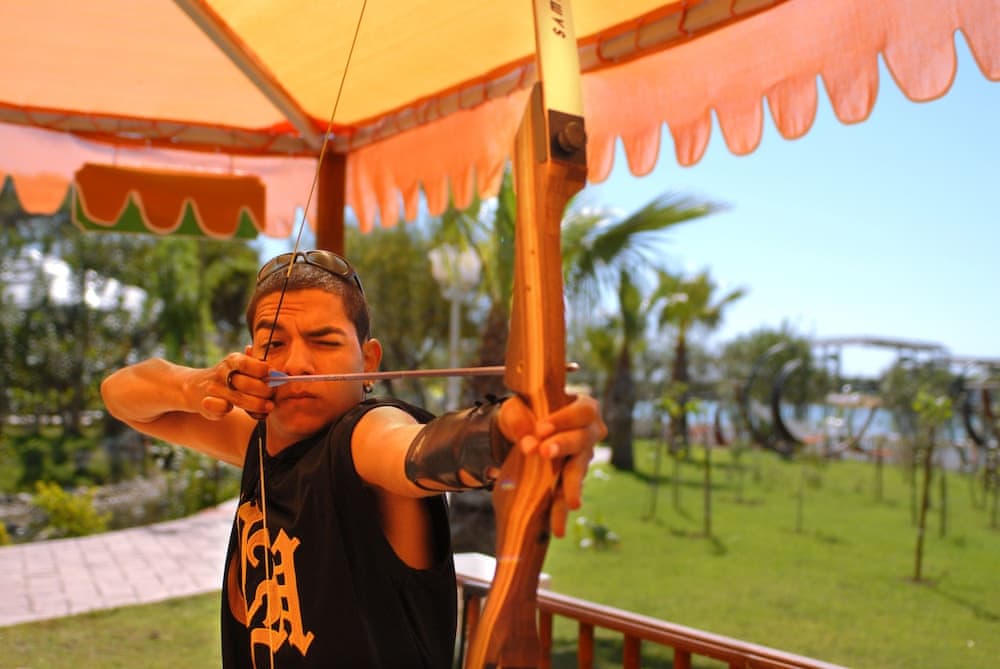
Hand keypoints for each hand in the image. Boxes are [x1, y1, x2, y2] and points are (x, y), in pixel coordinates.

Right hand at [197, 353, 274, 419]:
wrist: (195, 387)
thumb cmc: (228, 377)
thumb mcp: (240, 366)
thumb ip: (257, 367)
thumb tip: (276, 372)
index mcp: (231, 361)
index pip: (246, 363)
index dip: (262, 370)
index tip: (272, 376)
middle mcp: (221, 374)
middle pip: (246, 383)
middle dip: (264, 391)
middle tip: (272, 396)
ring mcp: (213, 390)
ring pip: (239, 399)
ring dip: (257, 405)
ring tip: (268, 407)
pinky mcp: (208, 405)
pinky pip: (222, 409)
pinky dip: (237, 411)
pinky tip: (248, 413)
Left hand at [497, 394, 606, 536]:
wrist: (518, 435)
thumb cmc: (524, 414)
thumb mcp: (515, 409)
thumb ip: (518, 419)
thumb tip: (527, 439)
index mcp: (583, 408)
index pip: (584, 411)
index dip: (566, 419)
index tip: (541, 428)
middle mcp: (589, 434)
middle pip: (584, 439)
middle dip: (565, 446)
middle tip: (544, 452)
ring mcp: (581, 459)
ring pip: (578, 471)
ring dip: (571, 485)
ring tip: (571, 503)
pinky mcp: (569, 481)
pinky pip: (566, 496)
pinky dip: (560, 511)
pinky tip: (557, 528)